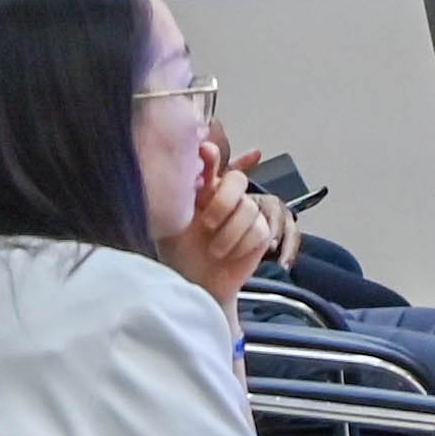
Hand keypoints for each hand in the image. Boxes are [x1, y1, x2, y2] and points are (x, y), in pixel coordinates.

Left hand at [172, 144, 282, 306]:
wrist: (199, 285)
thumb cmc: (181, 256)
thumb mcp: (173, 224)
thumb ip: (179, 197)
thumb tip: (181, 172)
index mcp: (203, 192)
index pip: (211, 164)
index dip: (211, 155)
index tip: (205, 150)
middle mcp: (226, 198)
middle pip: (237, 181)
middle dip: (223, 201)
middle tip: (207, 223)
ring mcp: (246, 215)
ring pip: (248, 208)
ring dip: (229, 232)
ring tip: (214, 249)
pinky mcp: (261, 233)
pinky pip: (259, 229)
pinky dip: (242, 244)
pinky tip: (229, 254)